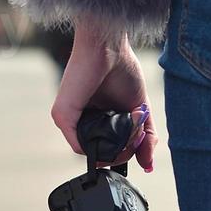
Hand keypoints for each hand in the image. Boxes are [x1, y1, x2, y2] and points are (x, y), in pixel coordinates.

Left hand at [51, 19, 156, 171]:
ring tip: (133, 126)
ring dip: (120, 147)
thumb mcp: (141, 108)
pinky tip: (121, 129)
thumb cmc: (122, 68)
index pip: (111, 148)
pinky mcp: (63, 116)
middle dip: (127, 150)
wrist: (108, 46)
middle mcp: (83, 121)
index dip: (129, 150)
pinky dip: (105, 143)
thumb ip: (146, 136)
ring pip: (95, 153)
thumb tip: (147, 164)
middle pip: (105, 153)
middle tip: (139, 132)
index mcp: (98, 119)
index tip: (142, 141)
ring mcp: (71, 120)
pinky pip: (81, 146)